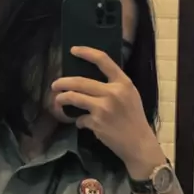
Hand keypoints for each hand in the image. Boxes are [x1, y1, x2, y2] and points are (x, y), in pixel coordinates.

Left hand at [52, 47, 162, 170]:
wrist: (139, 144)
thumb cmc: (134, 118)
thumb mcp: (130, 95)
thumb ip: (114, 85)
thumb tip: (88, 80)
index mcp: (123, 83)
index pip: (103, 60)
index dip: (86, 52)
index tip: (73, 50)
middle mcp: (113, 92)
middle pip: (80, 81)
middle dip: (63, 82)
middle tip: (55, 84)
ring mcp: (103, 108)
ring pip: (74, 97)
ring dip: (62, 98)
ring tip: (58, 100)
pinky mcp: (96, 122)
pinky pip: (80, 118)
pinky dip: (79, 121)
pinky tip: (82, 123)